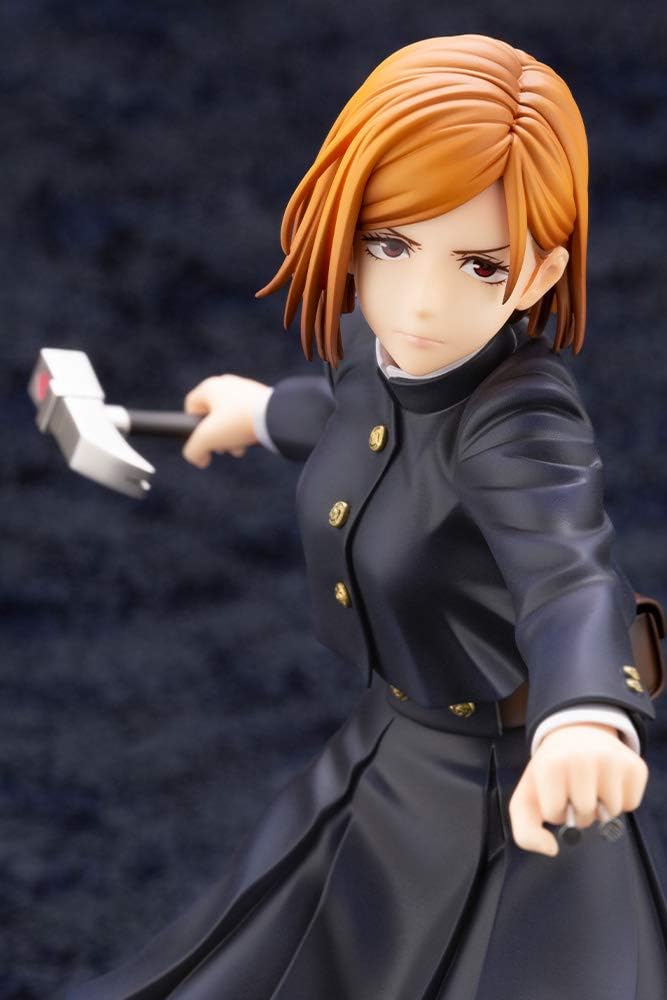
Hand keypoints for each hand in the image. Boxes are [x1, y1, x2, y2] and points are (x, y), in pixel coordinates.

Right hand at [182, 374, 271, 467]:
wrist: (277, 416)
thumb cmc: (238, 422)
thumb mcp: (207, 439)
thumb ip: (193, 451)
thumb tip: (198, 459)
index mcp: (210, 387)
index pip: (191, 406)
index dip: (192, 427)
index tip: (203, 443)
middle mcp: (227, 384)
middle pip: (212, 415)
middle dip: (216, 437)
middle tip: (224, 450)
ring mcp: (246, 390)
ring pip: (231, 419)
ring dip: (232, 438)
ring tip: (240, 449)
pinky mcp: (262, 398)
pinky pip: (247, 417)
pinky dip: (247, 430)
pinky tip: (253, 440)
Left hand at [509, 722, 648, 856]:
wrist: (577, 733)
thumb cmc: (552, 771)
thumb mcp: (528, 796)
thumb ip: (526, 832)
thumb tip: (552, 849)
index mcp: (552, 764)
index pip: (556, 814)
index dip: (555, 809)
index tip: (554, 789)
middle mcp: (582, 758)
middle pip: (586, 814)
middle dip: (580, 810)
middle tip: (575, 787)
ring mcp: (612, 760)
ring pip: (611, 811)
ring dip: (602, 806)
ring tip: (592, 782)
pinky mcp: (636, 765)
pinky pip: (631, 804)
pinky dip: (621, 799)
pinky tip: (609, 780)